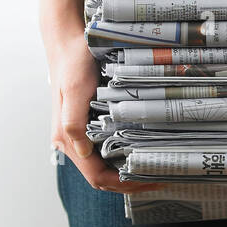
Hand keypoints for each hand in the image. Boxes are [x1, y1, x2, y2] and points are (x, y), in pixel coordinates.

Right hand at [47, 28, 148, 194]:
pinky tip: (142, 151)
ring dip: (127, 172)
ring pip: (104, 164)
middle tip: (160, 178)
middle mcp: (71, 140)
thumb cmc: (73, 64)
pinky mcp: (88, 123)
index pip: (96, 176)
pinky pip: (105, 149)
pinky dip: (124, 156)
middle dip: (129, 182)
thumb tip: (82, 152)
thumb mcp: (76, 90)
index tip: (150, 181)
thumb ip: (74, 122)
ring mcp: (79, 133)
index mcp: (66, 138)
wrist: (68, 42)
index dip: (123, 184)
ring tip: (155, 168)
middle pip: (101, 176)